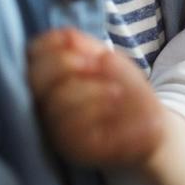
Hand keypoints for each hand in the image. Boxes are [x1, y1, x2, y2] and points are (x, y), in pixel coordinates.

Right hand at [27, 27, 164, 166]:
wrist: (151, 127)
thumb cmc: (126, 90)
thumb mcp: (112, 62)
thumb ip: (88, 48)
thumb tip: (66, 36)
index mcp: (50, 77)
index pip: (33, 53)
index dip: (52, 44)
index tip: (80, 45)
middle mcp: (44, 103)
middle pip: (36, 77)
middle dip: (66, 64)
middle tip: (97, 64)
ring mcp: (54, 127)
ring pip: (55, 101)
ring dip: (90, 89)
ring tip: (116, 90)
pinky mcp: (70, 148)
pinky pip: (72, 127)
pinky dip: (97, 109)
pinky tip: (115, 104)